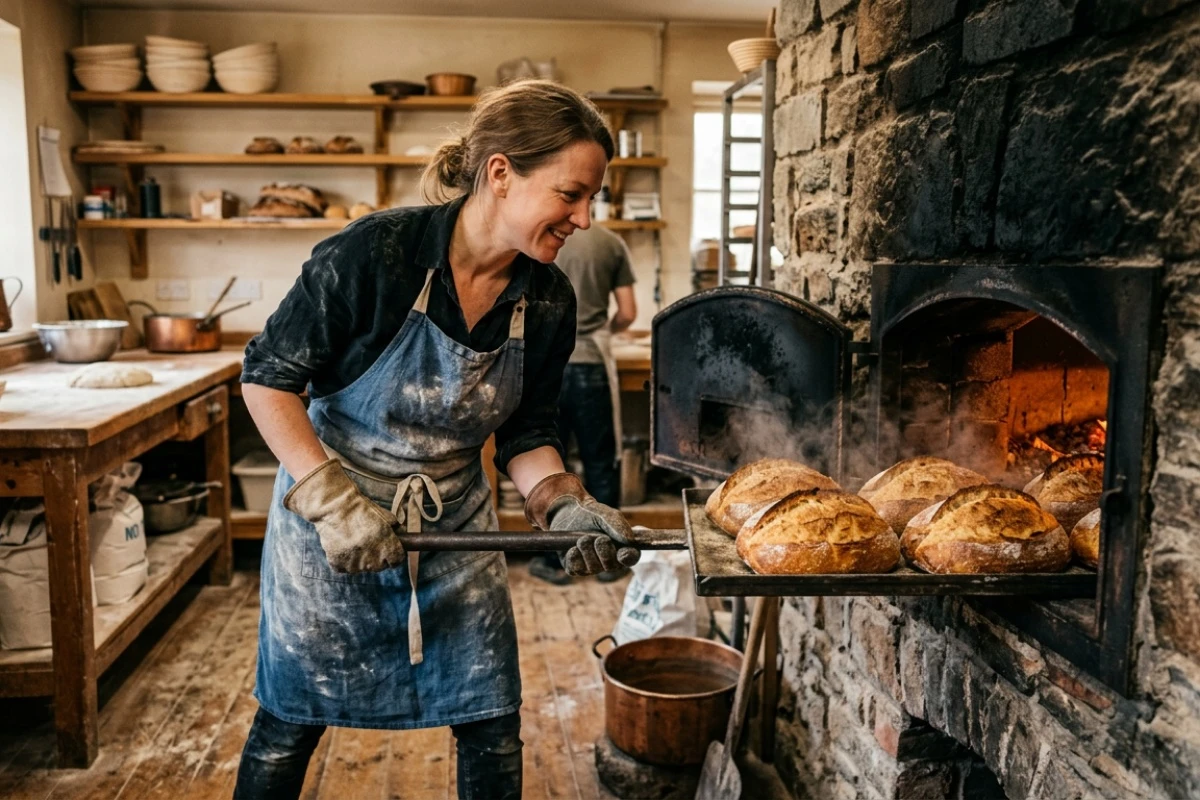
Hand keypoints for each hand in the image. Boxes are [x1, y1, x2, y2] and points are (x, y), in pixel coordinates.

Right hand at [284, 459, 405, 572]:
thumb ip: (395, 529)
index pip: (397, 561)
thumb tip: (403, 536)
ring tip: (353, 541)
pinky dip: (345, 560)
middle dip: (377, 556)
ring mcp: (355, 563)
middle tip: (368, 542)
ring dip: (360, 559)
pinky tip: (343, 545)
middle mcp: (372, 558)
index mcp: (387, 546)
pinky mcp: (339, 564)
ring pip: (362, 568)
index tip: (390, 550)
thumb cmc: (361, 509)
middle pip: (380, 566)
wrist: (335, 507)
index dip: (394, 554)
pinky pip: (345, 567)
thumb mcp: (384, 516)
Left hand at [524, 473, 639, 576]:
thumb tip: (629, 541)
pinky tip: (572, 548)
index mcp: (621, 548)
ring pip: (593, 568)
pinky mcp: (575, 568)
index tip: (622, 553)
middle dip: (604, 551)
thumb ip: (618, 525)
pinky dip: (574, 557)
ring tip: (582, 538)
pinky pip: (576, 569)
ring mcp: (591, 567)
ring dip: (587, 551)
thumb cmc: (590, 514)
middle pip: (610, 566)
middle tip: (598, 538)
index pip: (631, 558)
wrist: (566, 514)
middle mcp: (608, 561)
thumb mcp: (605, 515)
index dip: (628, 558)